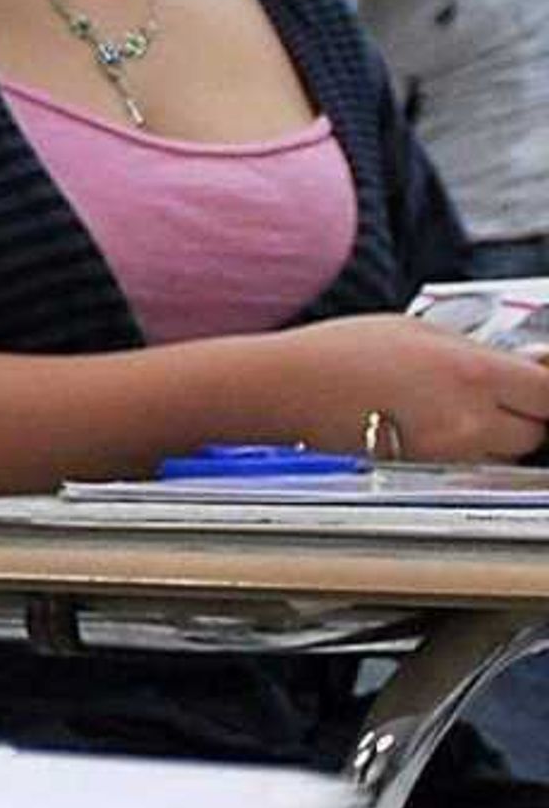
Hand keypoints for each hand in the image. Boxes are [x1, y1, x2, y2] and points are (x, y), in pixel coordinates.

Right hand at [270, 315, 548, 462]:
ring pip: (506, 455)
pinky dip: (466, 454)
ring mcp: (449, 455)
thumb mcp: (420, 331)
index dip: (547, 388)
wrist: (284, 390)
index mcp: (472, 373)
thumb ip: (480, 353)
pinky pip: (470, 470)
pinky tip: (432, 429)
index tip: (539, 382)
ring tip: (453, 412)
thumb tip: (525, 365)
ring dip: (497, 437)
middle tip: (494, 395)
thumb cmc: (338, 353)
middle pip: (535, 431)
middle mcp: (469, 421)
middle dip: (524, 414)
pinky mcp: (427, 477)